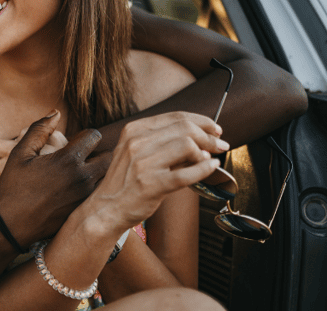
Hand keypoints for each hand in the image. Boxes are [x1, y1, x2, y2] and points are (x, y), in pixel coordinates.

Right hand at [0, 111, 106, 244]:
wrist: (12, 226)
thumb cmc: (13, 187)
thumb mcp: (20, 154)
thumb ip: (39, 129)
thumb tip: (55, 112)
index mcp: (68, 160)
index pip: (94, 136)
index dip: (86, 135)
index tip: (77, 142)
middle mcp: (83, 178)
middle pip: (109, 156)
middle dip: (99, 153)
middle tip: (86, 158)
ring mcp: (87, 197)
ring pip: (110, 177)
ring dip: (101, 173)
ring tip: (84, 175)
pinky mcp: (87, 211)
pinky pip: (103, 195)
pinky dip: (97, 190)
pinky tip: (79, 191)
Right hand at [86, 112, 227, 233]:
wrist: (106, 208)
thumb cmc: (125, 181)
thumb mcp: (135, 152)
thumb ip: (161, 141)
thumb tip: (201, 136)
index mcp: (133, 130)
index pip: (175, 116)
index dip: (202, 121)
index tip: (215, 129)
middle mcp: (136, 143)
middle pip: (184, 128)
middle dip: (209, 136)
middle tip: (220, 145)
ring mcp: (143, 163)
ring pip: (187, 146)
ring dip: (205, 153)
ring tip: (209, 160)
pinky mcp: (151, 184)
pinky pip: (186, 174)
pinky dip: (204, 169)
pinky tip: (211, 168)